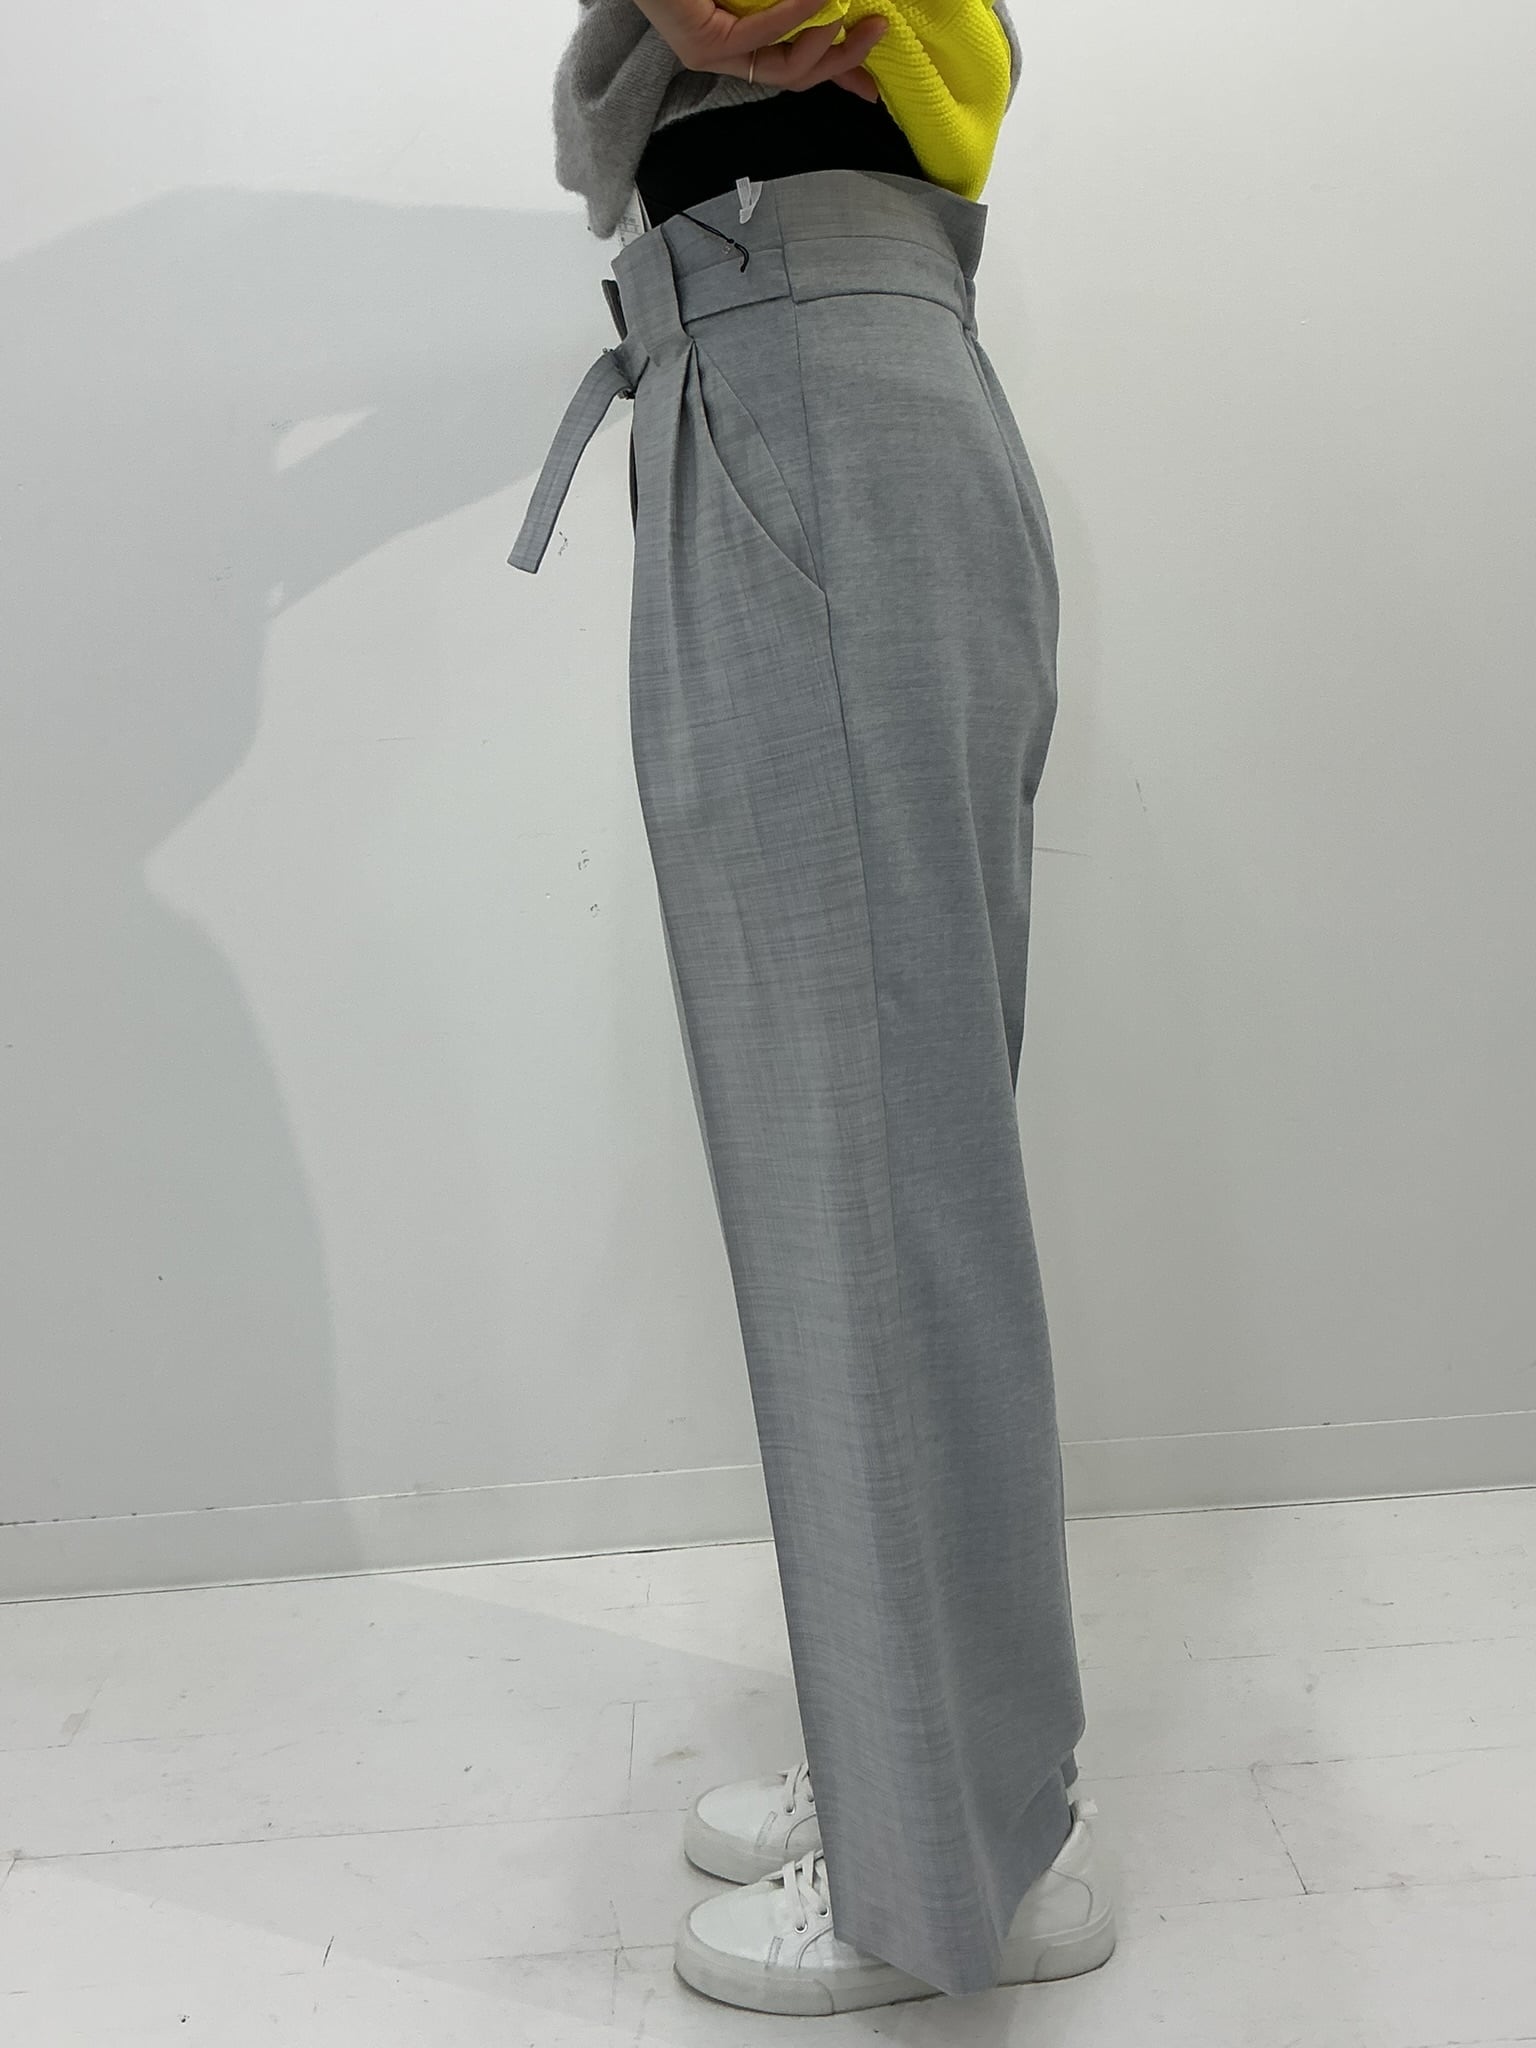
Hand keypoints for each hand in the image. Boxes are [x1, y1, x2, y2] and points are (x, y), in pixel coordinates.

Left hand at [630, 0, 887, 104]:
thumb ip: (798, 4)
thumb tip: (835, 6)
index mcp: (738, 43)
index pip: (797, 68)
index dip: (839, 75)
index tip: (875, 85)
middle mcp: (725, 58)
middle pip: (797, 76)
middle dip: (843, 59)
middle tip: (878, 31)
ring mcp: (712, 55)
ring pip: (783, 67)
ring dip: (824, 40)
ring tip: (849, 14)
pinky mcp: (702, 45)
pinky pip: (762, 36)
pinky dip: (796, 17)